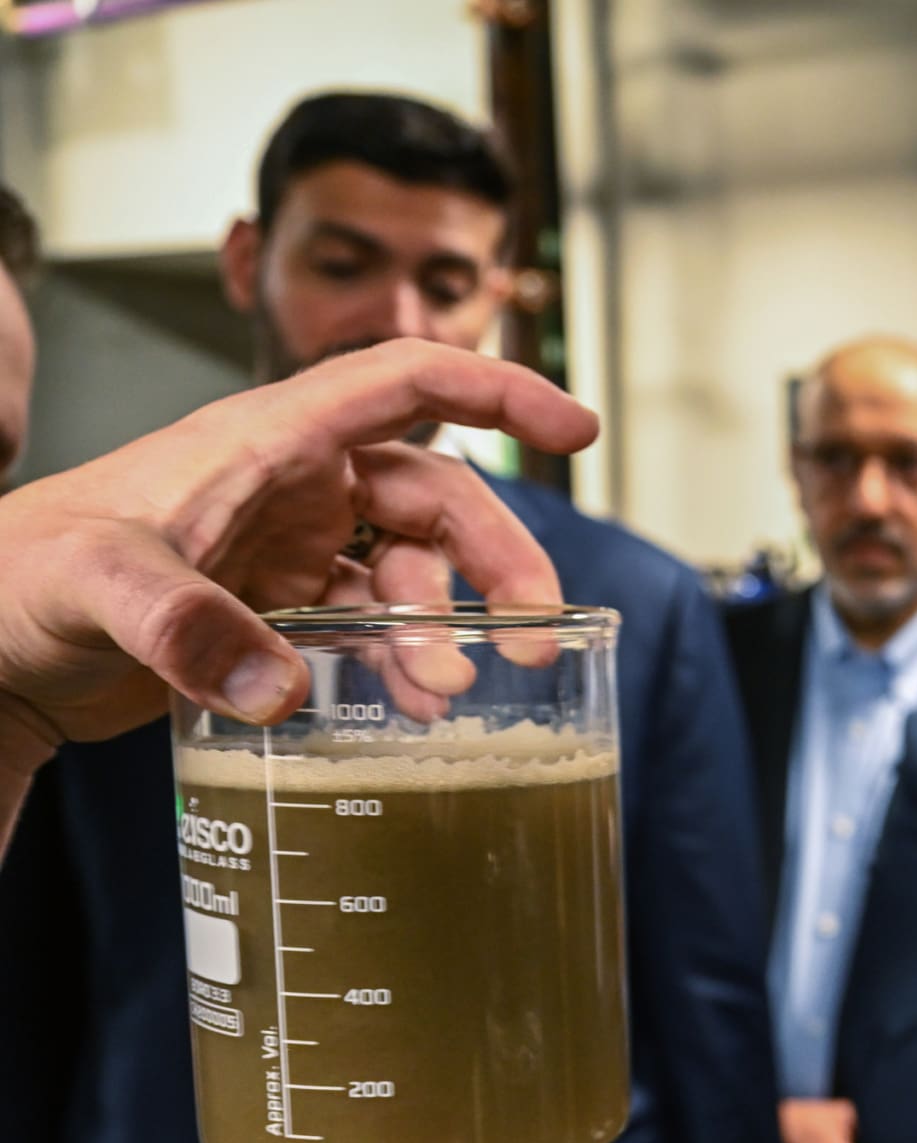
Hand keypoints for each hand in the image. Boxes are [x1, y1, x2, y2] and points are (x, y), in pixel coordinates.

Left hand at [0, 339, 594, 756]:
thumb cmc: (13, 581)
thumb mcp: (94, 584)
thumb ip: (188, 630)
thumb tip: (280, 686)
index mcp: (263, 440)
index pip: (406, 383)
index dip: (500, 393)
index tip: (579, 429)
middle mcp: (288, 482)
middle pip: (435, 492)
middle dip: (497, 558)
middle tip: (527, 633)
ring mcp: (287, 546)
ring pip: (412, 565)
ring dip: (448, 625)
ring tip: (447, 691)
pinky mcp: (275, 607)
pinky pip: (372, 623)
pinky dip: (405, 660)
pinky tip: (411, 705)